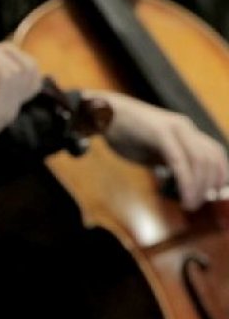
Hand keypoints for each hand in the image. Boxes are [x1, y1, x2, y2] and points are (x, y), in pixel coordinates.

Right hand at [96, 91, 228, 209]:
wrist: (101, 114)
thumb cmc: (124, 132)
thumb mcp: (153, 148)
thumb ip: (168, 160)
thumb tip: (180, 181)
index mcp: (185, 129)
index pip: (215, 153)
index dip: (220, 175)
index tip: (214, 194)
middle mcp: (185, 127)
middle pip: (211, 159)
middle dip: (210, 185)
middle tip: (200, 203)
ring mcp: (174, 128)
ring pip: (200, 161)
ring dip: (199, 187)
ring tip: (191, 204)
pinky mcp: (160, 133)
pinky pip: (180, 161)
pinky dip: (186, 182)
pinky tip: (184, 197)